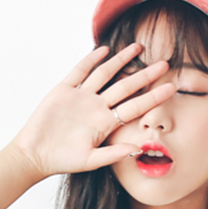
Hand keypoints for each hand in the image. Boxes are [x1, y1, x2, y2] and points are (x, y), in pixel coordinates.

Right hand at [10, 42, 176, 178]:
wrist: (35, 154)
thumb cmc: (62, 161)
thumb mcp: (90, 161)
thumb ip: (113, 155)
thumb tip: (136, 149)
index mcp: (105, 124)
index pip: (135, 107)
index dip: (153, 97)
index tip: (172, 88)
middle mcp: (97, 108)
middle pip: (125, 87)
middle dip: (145, 75)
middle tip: (165, 63)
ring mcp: (81, 97)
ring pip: (105, 74)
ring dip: (121, 60)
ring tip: (139, 47)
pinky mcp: (64, 90)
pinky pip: (80, 72)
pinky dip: (92, 60)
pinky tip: (104, 50)